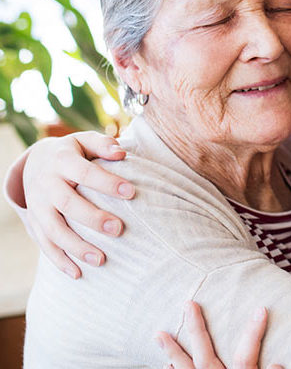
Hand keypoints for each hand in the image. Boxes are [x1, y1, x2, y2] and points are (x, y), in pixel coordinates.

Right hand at [21, 131, 132, 277]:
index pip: (85, 172)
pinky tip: (78, 273)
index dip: (106, 182)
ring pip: (53, 230)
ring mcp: (38, 206)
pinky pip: (44, 244)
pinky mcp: (35, 222)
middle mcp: (46, 184)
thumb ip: (102, 145)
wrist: (35, 162)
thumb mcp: (84, 141)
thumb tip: (122, 153)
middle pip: (67, 204)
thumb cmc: (73, 152)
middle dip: (92, 218)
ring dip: (76, 247)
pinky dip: (59, 260)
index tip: (132, 192)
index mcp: (61, 161)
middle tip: (119, 229)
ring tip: (102, 260)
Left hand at [156, 301, 282, 368]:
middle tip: (188, 304)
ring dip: (171, 350)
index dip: (254, 330)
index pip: (247, 352)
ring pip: (184, 367)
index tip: (261, 309)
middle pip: (205, 352)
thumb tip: (278, 362)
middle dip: (196, 327)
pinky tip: (166, 365)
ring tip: (159, 334)